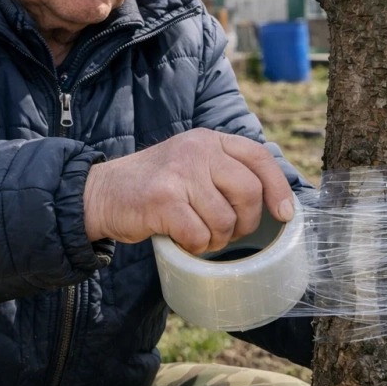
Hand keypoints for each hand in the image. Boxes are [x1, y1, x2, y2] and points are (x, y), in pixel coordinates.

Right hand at [83, 128, 295, 254]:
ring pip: (225, 220)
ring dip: (216, 239)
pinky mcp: (163, 200)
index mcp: (209, 139)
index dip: (278, 188)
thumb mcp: (191, 164)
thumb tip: (275, 201)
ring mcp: (180, 173)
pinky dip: (194, 246)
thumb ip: (224, 171)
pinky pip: (200, 235)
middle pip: (249, 193)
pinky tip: (181, 239)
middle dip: (245, 223)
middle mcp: (197, 150)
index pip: (258, 157)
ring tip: (197, 234)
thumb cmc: (155, 187)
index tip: (285, 214)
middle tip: (227, 232)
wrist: (101, 193)